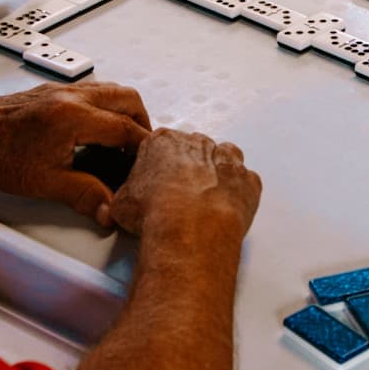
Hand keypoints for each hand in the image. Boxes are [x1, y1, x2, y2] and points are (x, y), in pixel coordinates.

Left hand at [0, 83, 150, 221]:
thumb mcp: (45, 182)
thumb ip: (84, 194)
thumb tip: (109, 209)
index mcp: (73, 116)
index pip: (125, 128)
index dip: (143, 147)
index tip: (151, 160)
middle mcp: (70, 96)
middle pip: (127, 98)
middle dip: (142, 122)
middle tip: (143, 148)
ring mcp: (60, 90)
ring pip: (110, 90)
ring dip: (124, 112)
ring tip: (124, 139)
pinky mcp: (51, 92)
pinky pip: (92, 91)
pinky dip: (105, 107)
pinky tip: (97, 130)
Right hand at [108, 129, 261, 241]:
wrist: (187, 227)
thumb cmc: (155, 210)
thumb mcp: (122, 204)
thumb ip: (125, 198)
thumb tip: (121, 207)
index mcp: (163, 142)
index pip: (160, 147)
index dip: (159, 168)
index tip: (157, 184)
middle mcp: (197, 144)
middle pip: (194, 151)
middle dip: (189, 170)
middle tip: (181, 197)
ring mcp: (226, 160)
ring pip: (224, 160)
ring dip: (217, 176)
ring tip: (206, 202)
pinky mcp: (248, 181)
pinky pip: (246, 184)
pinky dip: (239, 195)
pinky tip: (226, 210)